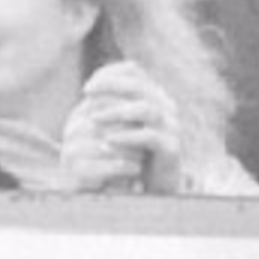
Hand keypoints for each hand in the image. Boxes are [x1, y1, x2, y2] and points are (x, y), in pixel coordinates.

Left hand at [61, 60, 183, 193]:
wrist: (153, 186)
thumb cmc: (131, 152)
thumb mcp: (119, 125)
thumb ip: (110, 107)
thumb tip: (89, 90)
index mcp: (153, 96)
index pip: (134, 71)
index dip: (109, 74)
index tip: (86, 88)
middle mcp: (166, 107)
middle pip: (140, 85)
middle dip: (110, 86)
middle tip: (87, 95)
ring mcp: (172, 127)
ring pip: (147, 109)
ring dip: (116, 111)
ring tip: (93, 118)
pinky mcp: (172, 149)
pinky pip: (151, 136)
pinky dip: (127, 137)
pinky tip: (107, 141)